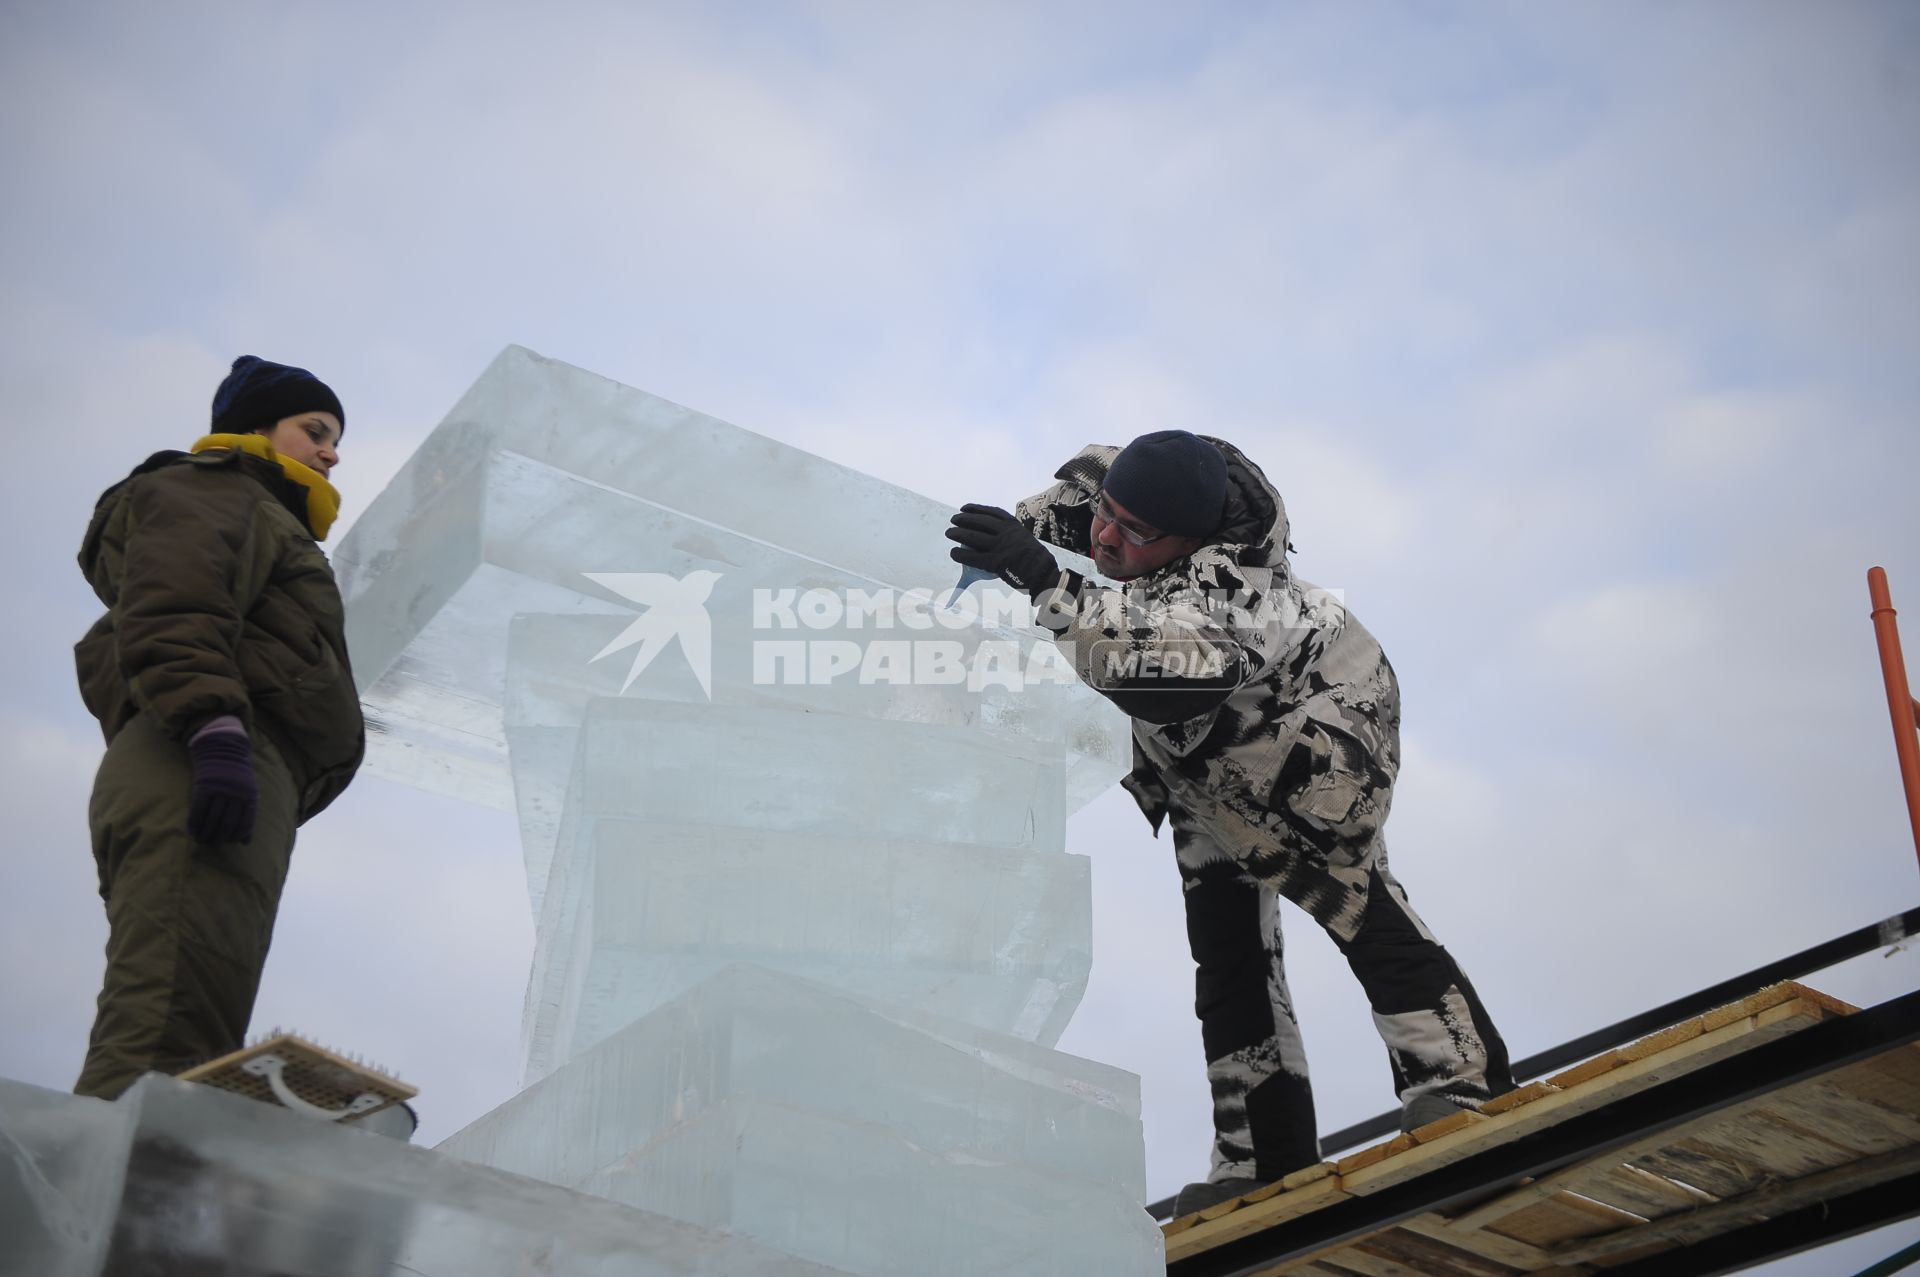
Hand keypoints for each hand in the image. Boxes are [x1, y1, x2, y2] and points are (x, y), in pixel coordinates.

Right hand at [187, 719, 256, 843]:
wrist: (221, 749)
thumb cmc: (236, 775)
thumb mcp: (248, 791)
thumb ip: (248, 815)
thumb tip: (247, 842)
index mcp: (250, 795)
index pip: (245, 823)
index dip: (237, 836)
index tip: (229, 842)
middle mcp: (236, 793)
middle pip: (228, 823)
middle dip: (220, 837)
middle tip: (213, 844)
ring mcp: (219, 790)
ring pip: (212, 819)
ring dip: (206, 834)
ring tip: (202, 841)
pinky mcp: (203, 787)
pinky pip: (198, 810)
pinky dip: (195, 824)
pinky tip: (193, 831)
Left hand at [945, 504, 1061, 595]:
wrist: (1044, 574)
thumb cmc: (1036, 559)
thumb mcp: (1027, 539)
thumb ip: (1016, 534)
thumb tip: (1010, 528)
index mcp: (1014, 525)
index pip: (991, 512)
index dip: (976, 509)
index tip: (964, 508)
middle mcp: (1006, 533)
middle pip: (979, 522)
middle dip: (963, 519)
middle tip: (953, 520)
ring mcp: (1001, 547)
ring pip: (973, 537)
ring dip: (958, 534)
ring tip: (949, 533)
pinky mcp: (996, 562)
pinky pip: (973, 557)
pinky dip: (961, 555)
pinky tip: (953, 553)